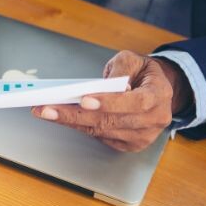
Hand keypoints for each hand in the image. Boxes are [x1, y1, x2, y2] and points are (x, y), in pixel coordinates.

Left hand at [31, 50, 192, 151]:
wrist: (156, 90)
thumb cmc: (142, 73)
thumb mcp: (134, 60)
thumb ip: (121, 68)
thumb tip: (106, 84)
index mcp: (158, 96)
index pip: (135, 103)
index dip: (108, 102)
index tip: (83, 100)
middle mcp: (153, 120)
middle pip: (110, 121)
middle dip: (74, 114)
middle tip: (48, 108)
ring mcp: (141, 136)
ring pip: (101, 131)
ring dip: (70, 122)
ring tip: (46, 112)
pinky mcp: (128, 144)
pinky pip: (99, 136)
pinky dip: (79, 126)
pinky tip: (61, 118)